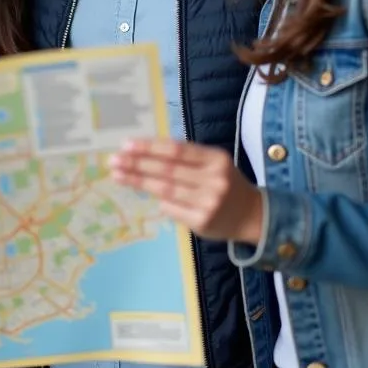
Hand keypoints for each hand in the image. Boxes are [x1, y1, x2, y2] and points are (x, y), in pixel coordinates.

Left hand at [109, 138, 263, 243]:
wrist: (254, 216)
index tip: (126, 145)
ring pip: (165, 190)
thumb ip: (186, 158)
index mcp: (216, 159)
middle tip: (113, 160)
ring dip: (138, 181)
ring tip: (117, 174)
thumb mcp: (214, 163)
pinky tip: (142, 193)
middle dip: (137, 164)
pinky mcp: (202, 223)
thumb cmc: (225, 183)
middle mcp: (214, 180)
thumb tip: (144, 152)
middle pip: (167, 170)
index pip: (176, 150)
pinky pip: (171, 209)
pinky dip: (157, 201)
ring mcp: (208, 203)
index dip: (149, 147)